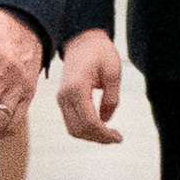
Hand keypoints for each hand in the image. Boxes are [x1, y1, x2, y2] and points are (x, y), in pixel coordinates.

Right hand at [57, 29, 127, 145]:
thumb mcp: (113, 73)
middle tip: (116, 138)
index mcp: (76, 89)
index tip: (118, 138)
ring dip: (91, 136)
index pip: (88, 122)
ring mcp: (61, 98)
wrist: (82, 41)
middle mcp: (64, 96)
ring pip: (72, 128)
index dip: (103, 134)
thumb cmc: (100, 53)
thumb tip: (106, 120)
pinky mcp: (63, 99)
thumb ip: (111, 98)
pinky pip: (71, 121)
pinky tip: (100, 127)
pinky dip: (85, 128)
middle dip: (98, 138)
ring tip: (110, 135)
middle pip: (78, 129)